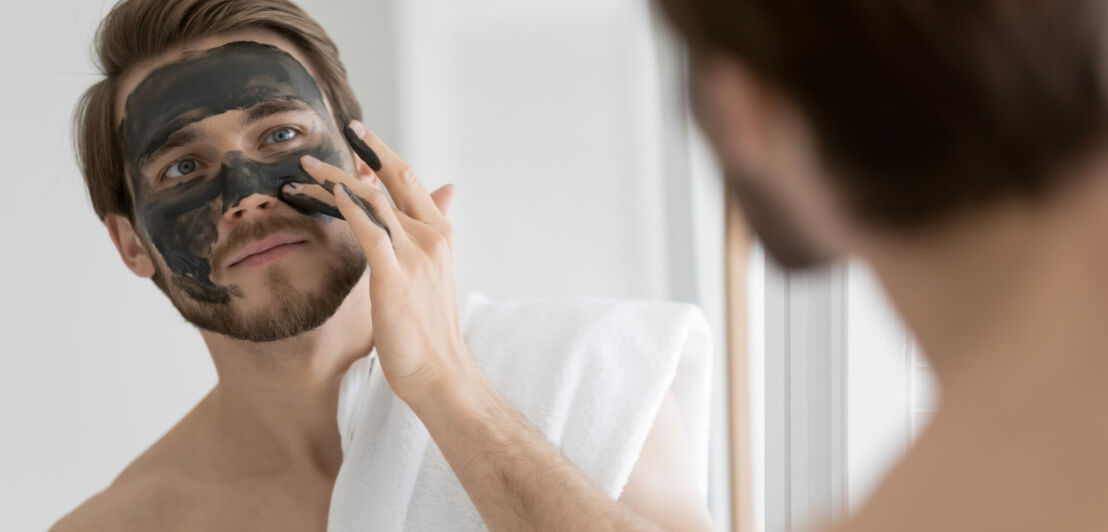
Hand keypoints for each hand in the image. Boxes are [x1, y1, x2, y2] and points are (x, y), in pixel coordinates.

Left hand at [285, 120, 474, 404]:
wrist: (441, 372)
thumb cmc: (431, 330)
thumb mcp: (435, 274)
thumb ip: (432, 233)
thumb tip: (444, 194)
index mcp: (440, 234)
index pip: (411, 182)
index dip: (384, 156)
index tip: (359, 136)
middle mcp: (430, 236)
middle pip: (397, 178)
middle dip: (368, 150)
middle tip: (341, 130)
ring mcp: (415, 253)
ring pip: (374, 200)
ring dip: (337, 179)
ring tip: (306, 170)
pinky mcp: (395, 274)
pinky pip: (370, 230)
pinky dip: (349, 207)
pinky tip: (330, 194)